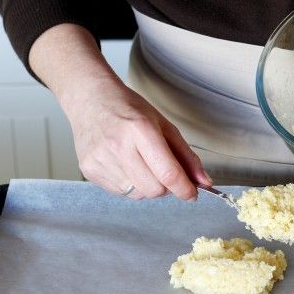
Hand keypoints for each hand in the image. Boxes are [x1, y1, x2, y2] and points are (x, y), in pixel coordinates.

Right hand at [64, 80, 211, 200]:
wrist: (90, 99)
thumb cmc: (129, 109)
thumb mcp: (164, 125)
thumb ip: (186, 156)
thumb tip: (204, 182)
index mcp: (140, 130)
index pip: (168, 173)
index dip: (185, 189)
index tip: (192, 194)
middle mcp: (118, 146)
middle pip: (154, 190)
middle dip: (166, 187)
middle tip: (164, 171)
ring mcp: (101, 159)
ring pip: (138, 194)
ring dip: (147, 186)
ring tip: (141, 163)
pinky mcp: (89, 170)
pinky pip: (120, 192)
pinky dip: (130, 184)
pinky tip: (125, 164)